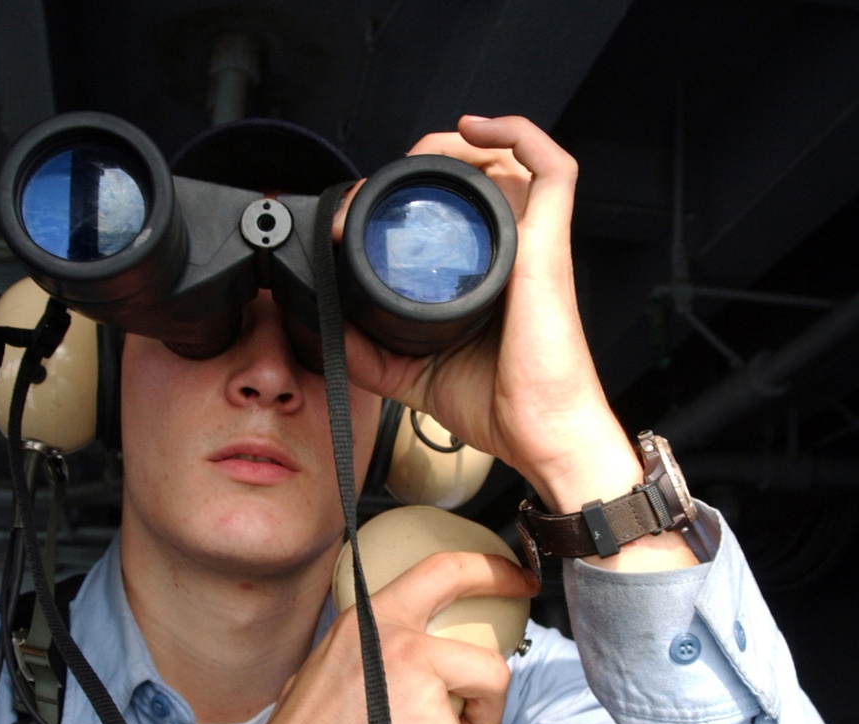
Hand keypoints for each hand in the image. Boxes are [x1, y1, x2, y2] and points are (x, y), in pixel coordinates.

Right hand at [183, 551, 531, 723]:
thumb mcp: (324, 671)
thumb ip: (373, 657)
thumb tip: (408, 664)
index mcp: (372, 626)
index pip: (446, 571)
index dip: (493, 570)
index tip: (518, 578)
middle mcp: (402, 651)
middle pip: (490, 662)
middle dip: (493, 692)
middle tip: (486, 705)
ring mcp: (426, 700)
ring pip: (473, 720)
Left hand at [338, 116, 696, 571]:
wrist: (539, 435)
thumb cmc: (502, 409)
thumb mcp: (415, 377)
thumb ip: (373, 354)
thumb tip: (330, 330)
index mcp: (484, 277)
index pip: (450, 212)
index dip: (407, 195)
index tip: (361, 211)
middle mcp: (510, 253)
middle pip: (474, 176)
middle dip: (423, 164)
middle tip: (377, 187)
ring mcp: (532, 245)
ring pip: (505, 159)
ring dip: (458, 144)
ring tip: (419, 155)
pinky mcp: (550, 244)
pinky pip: (552, 168)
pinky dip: (516, 134)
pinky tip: (473, 130)